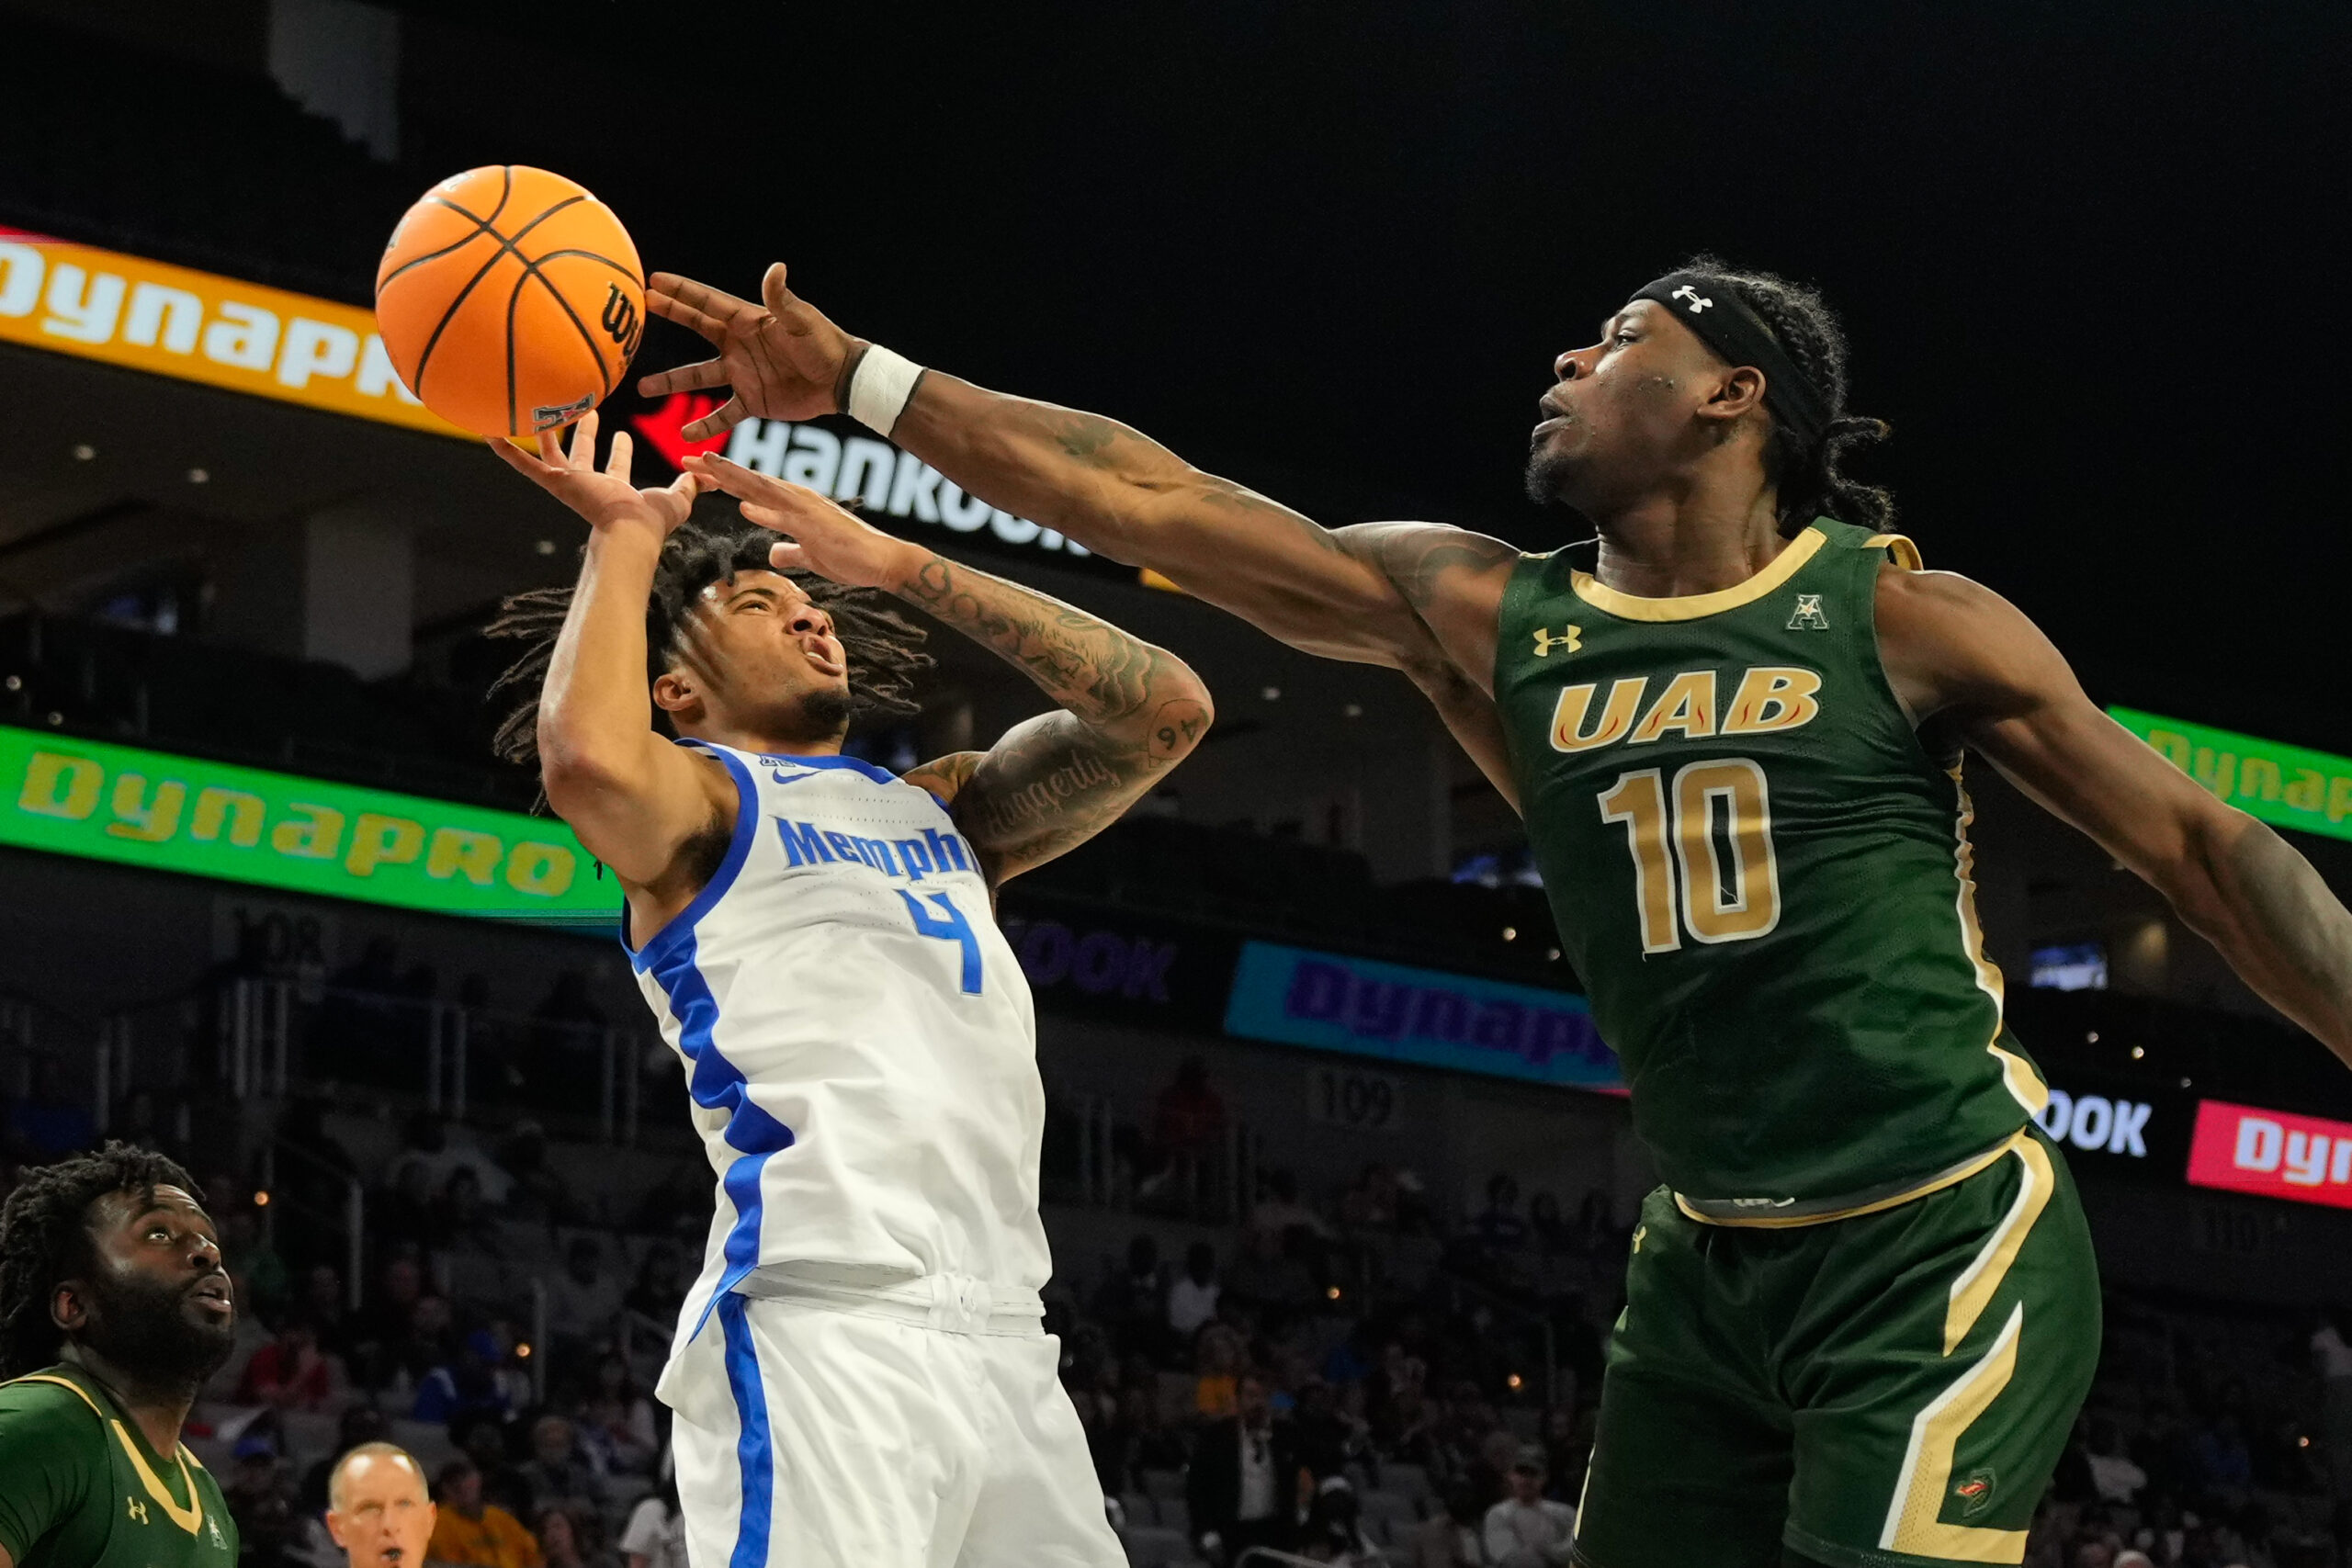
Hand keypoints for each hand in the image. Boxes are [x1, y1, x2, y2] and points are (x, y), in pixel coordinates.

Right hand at [493, 411, 697, 539]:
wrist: (630, 531)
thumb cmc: (653, 522)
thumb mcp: (678, 499)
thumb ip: (691, 486)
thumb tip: (709, 475)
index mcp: (615, 489)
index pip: (617, 466)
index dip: (620, 452)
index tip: (622, 433)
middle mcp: (589, 485)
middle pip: (582, 454)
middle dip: (584, 433)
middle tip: (585, 410)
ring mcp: (569, 482)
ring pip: (552, 451)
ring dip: (547, 431)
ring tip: (540, 407)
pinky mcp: (555, 481)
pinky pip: (524, 464)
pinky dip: (506, 450)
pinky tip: (488, 433)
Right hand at [638, 263, 856, 440]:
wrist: (841, 381)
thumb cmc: (825, 344)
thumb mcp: (801, 320)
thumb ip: (781, 299)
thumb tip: (775, 268)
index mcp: (748, 321)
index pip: (707, 303)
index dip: (680, 292)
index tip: (652, 282)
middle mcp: (739, 345)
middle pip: (696, 329)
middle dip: (669, 318)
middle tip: (637, 313)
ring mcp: (742, 374)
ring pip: (698, 377)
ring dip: (671, 381)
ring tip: (643, 387)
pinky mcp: (752, 401)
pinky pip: (723, 415)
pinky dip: (705, 425)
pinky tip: (685, 435)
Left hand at [684, 450, 923, 589]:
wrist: (883, 561)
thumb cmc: (850, 557)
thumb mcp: (811, 556)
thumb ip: (791, 551)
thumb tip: (773, 553)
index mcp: (795, 503)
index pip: (752, 486)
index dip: (723, 477)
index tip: (696, 470)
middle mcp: (798, 499)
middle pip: (751, 480)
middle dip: (718, 470)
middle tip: (687, 458)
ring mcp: (806, 511)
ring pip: (763, 490)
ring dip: (735, 478)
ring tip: (709, 465)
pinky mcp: (816, 528)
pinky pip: (786, 519)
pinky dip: (765, 513)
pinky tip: (744, 507)